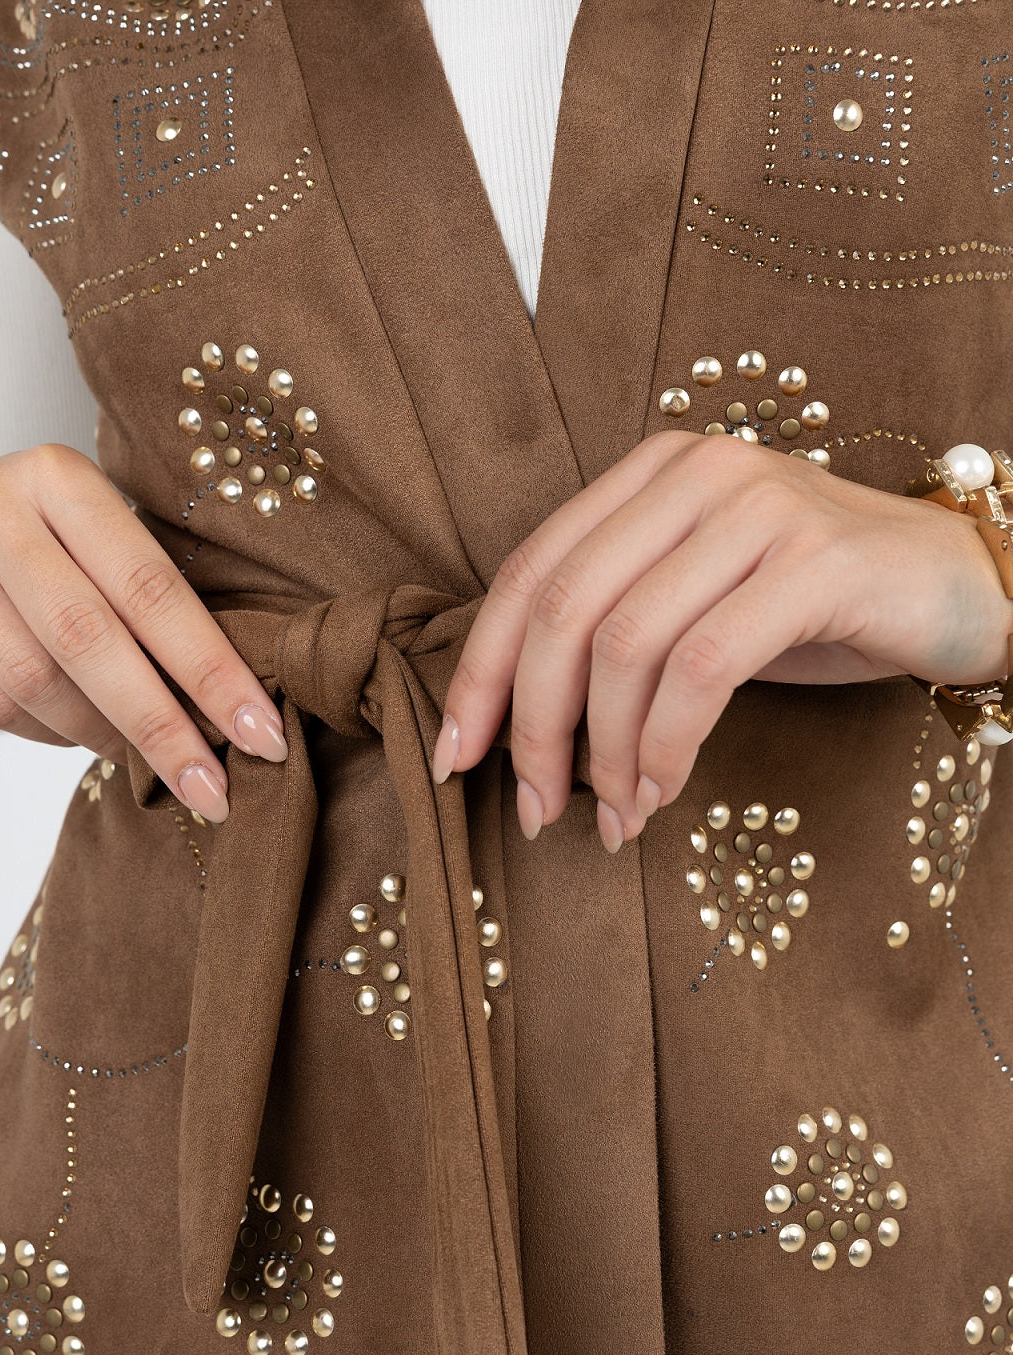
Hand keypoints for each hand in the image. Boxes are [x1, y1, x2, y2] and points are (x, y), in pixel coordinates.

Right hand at [0, 445, 288, 822]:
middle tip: (213, 788)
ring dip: (101, 735)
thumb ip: (152, 598)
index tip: (262, 734)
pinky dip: (47, 734)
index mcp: (63, 479)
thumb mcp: (99, 535)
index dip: (211, 671)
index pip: (152, 588)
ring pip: (34, 679)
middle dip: (162, 726)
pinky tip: (78, 736)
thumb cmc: (46, 538)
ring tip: (143, 759)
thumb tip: (237, 708)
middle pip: (90, 640)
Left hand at [430, 430, 1012, 850]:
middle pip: (564, 610)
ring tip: (614, 817)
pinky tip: (664, 791)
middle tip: (534, 808)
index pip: (530, 573)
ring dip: (607, 753)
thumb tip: (516, 726)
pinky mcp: (813, 562)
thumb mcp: (698, 602)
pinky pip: (703, 669)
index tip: (455, 757)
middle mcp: (694, 474)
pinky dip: (667, 746)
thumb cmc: (814, 605)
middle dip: (532, 726)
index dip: (480, 672)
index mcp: (649, 475)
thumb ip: (616, 629)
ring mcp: (756, 509)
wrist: (961, 585)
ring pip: (626, 644)